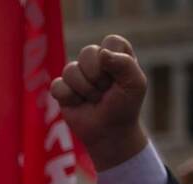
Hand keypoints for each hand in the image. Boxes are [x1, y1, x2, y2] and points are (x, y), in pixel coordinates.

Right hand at [51, 35, 148, 171]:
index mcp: (116, 53)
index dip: (113, 61)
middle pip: (87, 52)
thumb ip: (124, 63)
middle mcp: (96, 60)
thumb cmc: (124, 107)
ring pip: (70, 70)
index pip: (111, 42)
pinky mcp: (62, 88)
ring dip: (85, 90)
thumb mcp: (135, 84)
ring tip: (93, 99)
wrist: (109, 132)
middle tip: (105, 91)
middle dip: (97, 77)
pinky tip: (78, 104)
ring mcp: (77, 73)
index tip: (119, 79)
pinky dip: (69, 98)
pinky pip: (57, 86)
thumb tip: (101, 53)